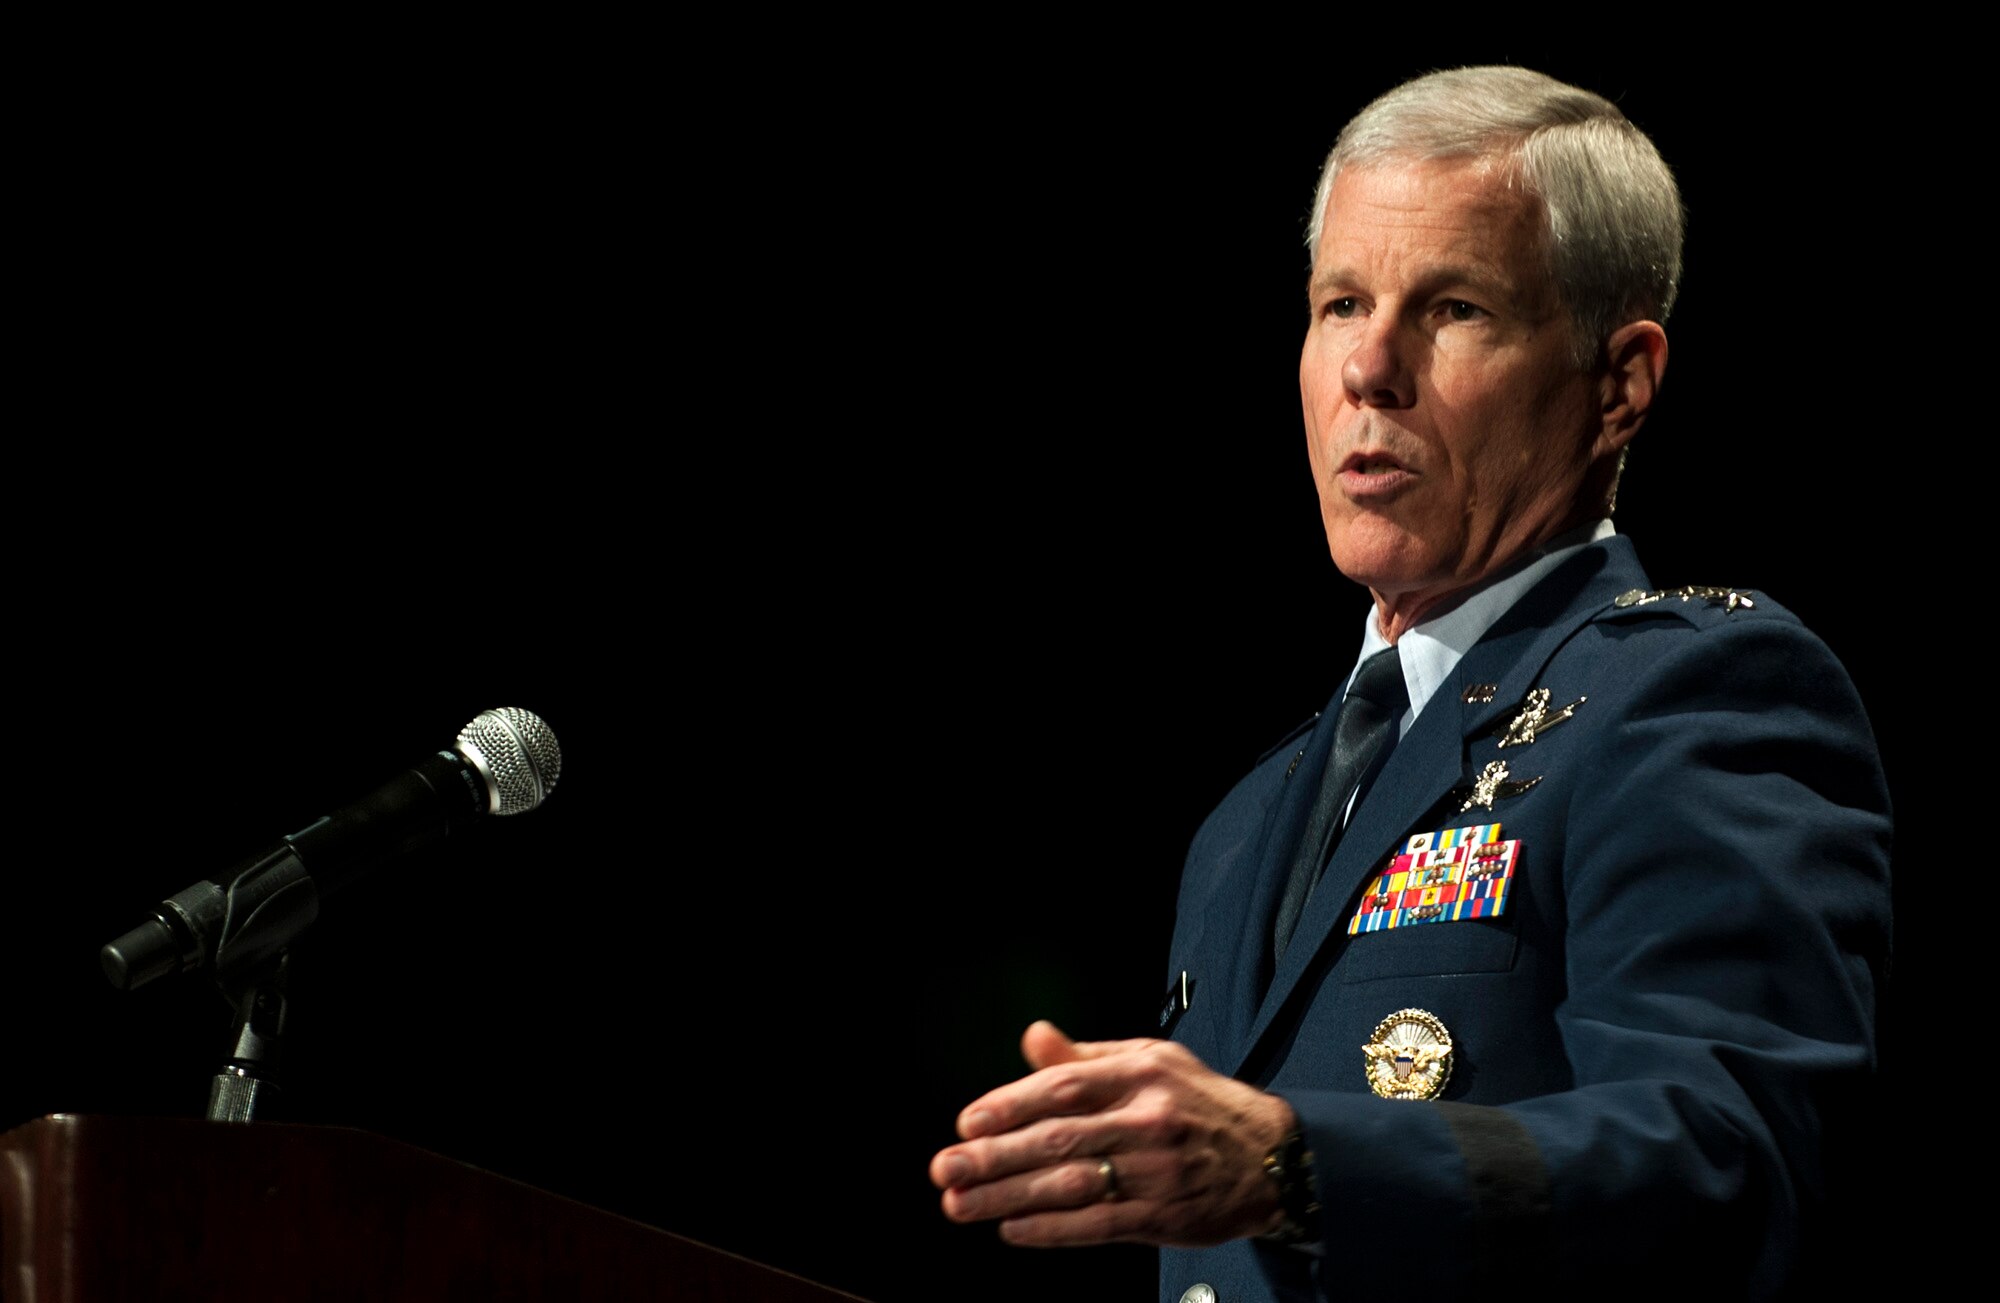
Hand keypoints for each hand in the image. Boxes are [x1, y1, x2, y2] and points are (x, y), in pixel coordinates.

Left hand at [928, 1020, 1295, 1246]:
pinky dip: (1050, 1229)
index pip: (1065, 1087)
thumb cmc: (1197, 1102)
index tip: (967, 1122)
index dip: (1011, 1105)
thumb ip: (1085, 1057)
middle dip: (994, 1157)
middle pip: (1059, 1140)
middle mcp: (1149, 1120)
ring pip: (1071, 1186)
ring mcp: (1158, 1172)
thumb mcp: (1150, 1060)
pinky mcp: (1164, 1216)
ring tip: (962, 1204)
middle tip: (946, 1168)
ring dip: (1009, 1197)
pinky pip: (1097, 1225)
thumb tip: (1034, 1038)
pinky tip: (1013, 1228)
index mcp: (1142, 1074)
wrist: (1272, 1156)